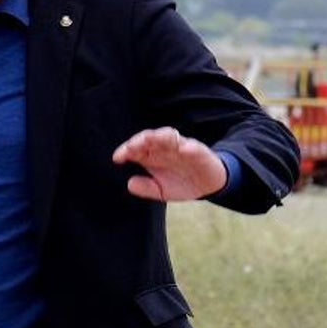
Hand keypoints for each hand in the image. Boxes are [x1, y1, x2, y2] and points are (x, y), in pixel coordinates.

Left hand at [112, 127, 226, 202]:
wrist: (209, 186)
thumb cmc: (182, 184)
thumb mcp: (162, 191)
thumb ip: (146, 188)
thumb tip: (130, 184)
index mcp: (152, 156)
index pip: (136, 149)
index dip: (125, 151)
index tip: (117, 158)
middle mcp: (164, 148)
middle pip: (149, 138)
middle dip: (139, 141)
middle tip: (130, 147)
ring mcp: (181, 148)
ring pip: (169, 136)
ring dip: (159, 137)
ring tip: (149, 140)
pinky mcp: (199, 152)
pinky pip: (193, 147)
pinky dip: (188, 147)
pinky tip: (183, 149)